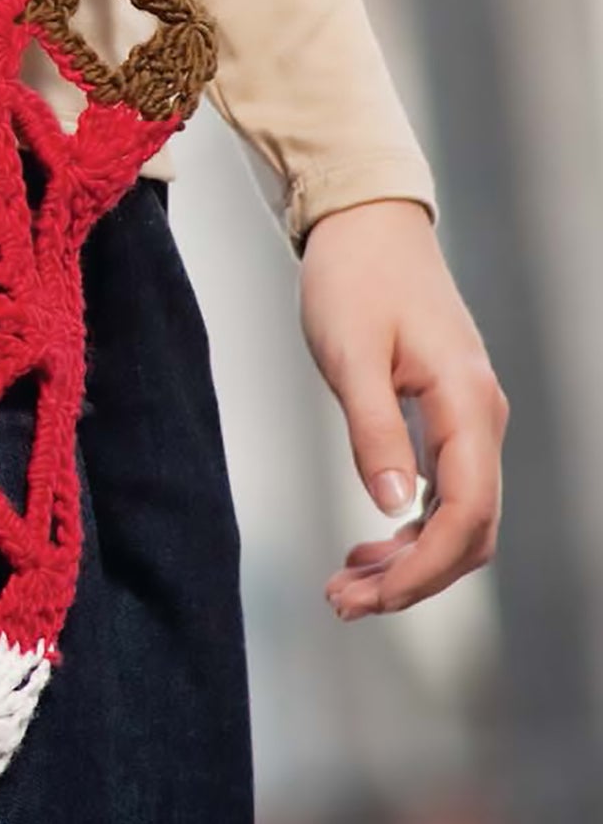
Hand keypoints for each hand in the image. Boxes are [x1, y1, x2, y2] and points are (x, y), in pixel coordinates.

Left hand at [299, 198, 507, 619]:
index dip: (423, 570)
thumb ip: (375, 430)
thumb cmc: (354, 276)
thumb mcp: (350, 353)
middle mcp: (481, 417)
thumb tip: (394, 507)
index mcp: (467, 403)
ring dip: (408, 562)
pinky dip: (409, 531)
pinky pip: (444, 494)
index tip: (370, 599)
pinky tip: (368, 547)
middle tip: (341, 603)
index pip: (466, 515)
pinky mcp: (448, 416)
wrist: (364, 221)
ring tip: (346, 587)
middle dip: (412, 580)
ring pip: (457, 519)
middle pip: (469, 531)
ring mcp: (469, 418)